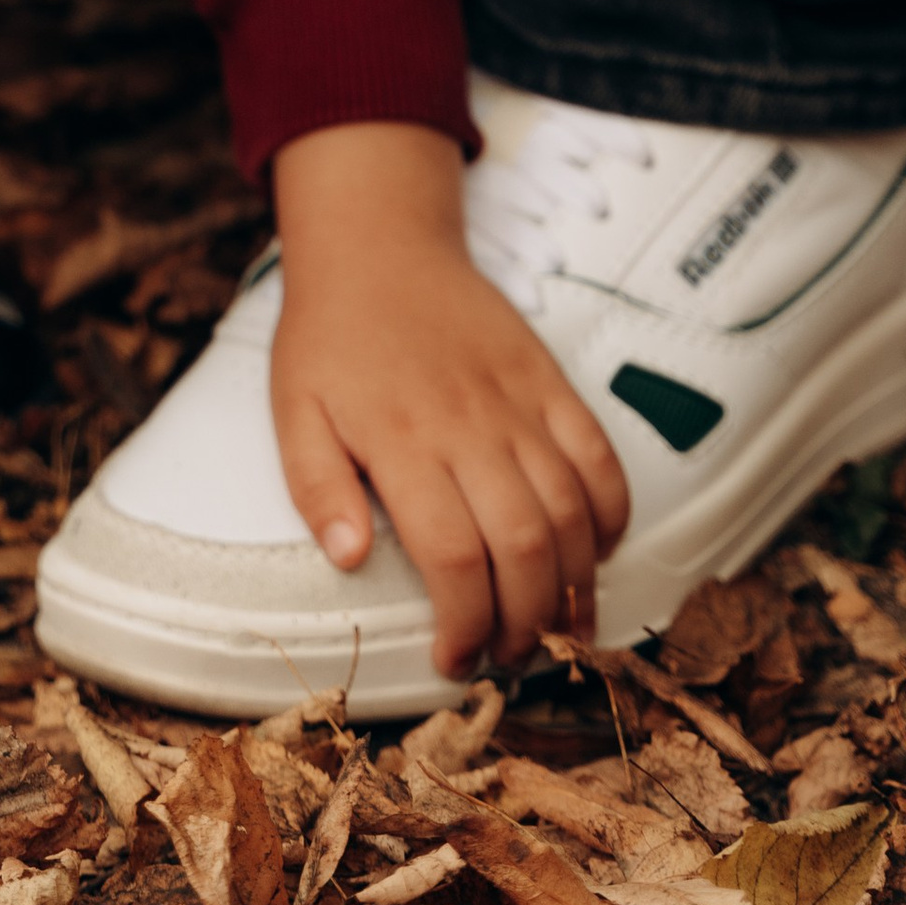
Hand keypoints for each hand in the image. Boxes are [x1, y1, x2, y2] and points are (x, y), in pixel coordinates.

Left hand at [269, 122, 630, 680]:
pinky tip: (598, 553)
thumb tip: (348, 559)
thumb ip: (316, 486)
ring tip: (559, 629)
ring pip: (572, 514)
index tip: (454, 660)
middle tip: (510, 658)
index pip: (451, 558)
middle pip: (523, 549)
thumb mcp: (293, 411)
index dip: (464, 624)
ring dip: (574, 585)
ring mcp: (518, 403)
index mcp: (402, 442)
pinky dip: (612, 515)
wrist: (379, 244)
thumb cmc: (331, 336)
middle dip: (524, 624)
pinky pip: (600, 458)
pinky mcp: (550, 381)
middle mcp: (469, 428)